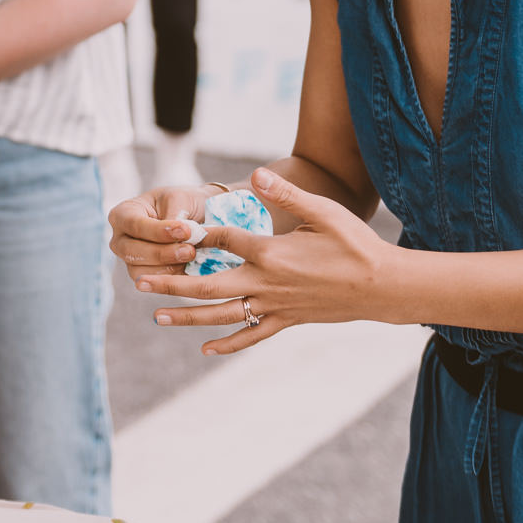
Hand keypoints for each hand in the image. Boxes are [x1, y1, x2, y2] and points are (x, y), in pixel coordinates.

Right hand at [108, 182, 224, 284]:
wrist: (195, 215)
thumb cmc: (183, 202)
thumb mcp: (179, 199)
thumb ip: (175, 215)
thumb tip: (177, 234)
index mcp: (123, 213)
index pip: (134, 225)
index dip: (158, 231)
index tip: (185, 231)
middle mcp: (120, 238)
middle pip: (131, 251)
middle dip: (162, 253)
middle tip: (190, 250)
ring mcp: (130, 259)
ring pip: (140, 271)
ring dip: (167, 268)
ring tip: (191, 257)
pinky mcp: (143, 274)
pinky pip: (151, 283)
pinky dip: (171, 278)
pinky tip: (189, 269)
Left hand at [136, 167, 395, 354]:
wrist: (382, 286)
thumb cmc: (355, 243)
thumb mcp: (323, 211)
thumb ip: (286, 193)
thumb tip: (254, 174)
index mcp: (271, 252)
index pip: (223, 240)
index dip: (198, 233)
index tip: (174, 230)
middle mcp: (267, 283)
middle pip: (208, 286)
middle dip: (172, 284)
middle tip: (139, 283)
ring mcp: (275, 306)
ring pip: (223, 315)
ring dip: (188, 317)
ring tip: (157, 317)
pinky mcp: (286, 321)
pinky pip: (251, 335)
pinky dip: (227, 343)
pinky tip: (205, 348)